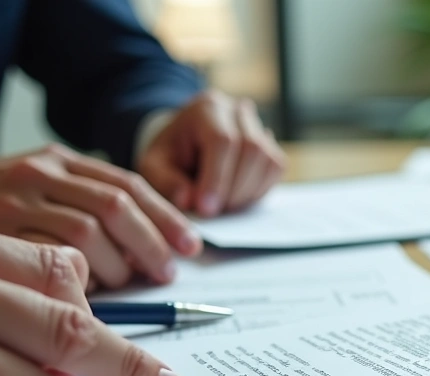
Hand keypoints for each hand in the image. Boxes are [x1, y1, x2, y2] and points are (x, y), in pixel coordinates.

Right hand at [0, 144, 202, 288]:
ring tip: (122, 288)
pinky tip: (82, 301)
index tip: (189, 245)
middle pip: (115, 206)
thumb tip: (152, 259)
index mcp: (55, 161)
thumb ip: (84, 211)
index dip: (165, 216)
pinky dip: (76, 285)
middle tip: (164, 274)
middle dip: (149, 244)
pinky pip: (48, 261)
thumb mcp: (36, 193)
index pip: (127, 184)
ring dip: (116, 268)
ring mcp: (10, 202)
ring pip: (87, 235)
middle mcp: (36, 174)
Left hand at [138, 91, 285, 215]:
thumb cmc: (170, 156)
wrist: (185, 146)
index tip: (206, 209)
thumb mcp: (153, 167)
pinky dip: (258, 190)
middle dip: (234, 189)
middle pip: (251, 149)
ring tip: (223, 207)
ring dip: (247, 192)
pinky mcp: (270, 146)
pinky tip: (236, 199)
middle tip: (215, 213)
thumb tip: (188, 200)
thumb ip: (167, 183)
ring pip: (268, 160)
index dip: (217, 177)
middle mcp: (237, 112)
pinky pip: (275, 169)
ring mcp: (258, 127)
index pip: (222, 141)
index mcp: (206, 109)